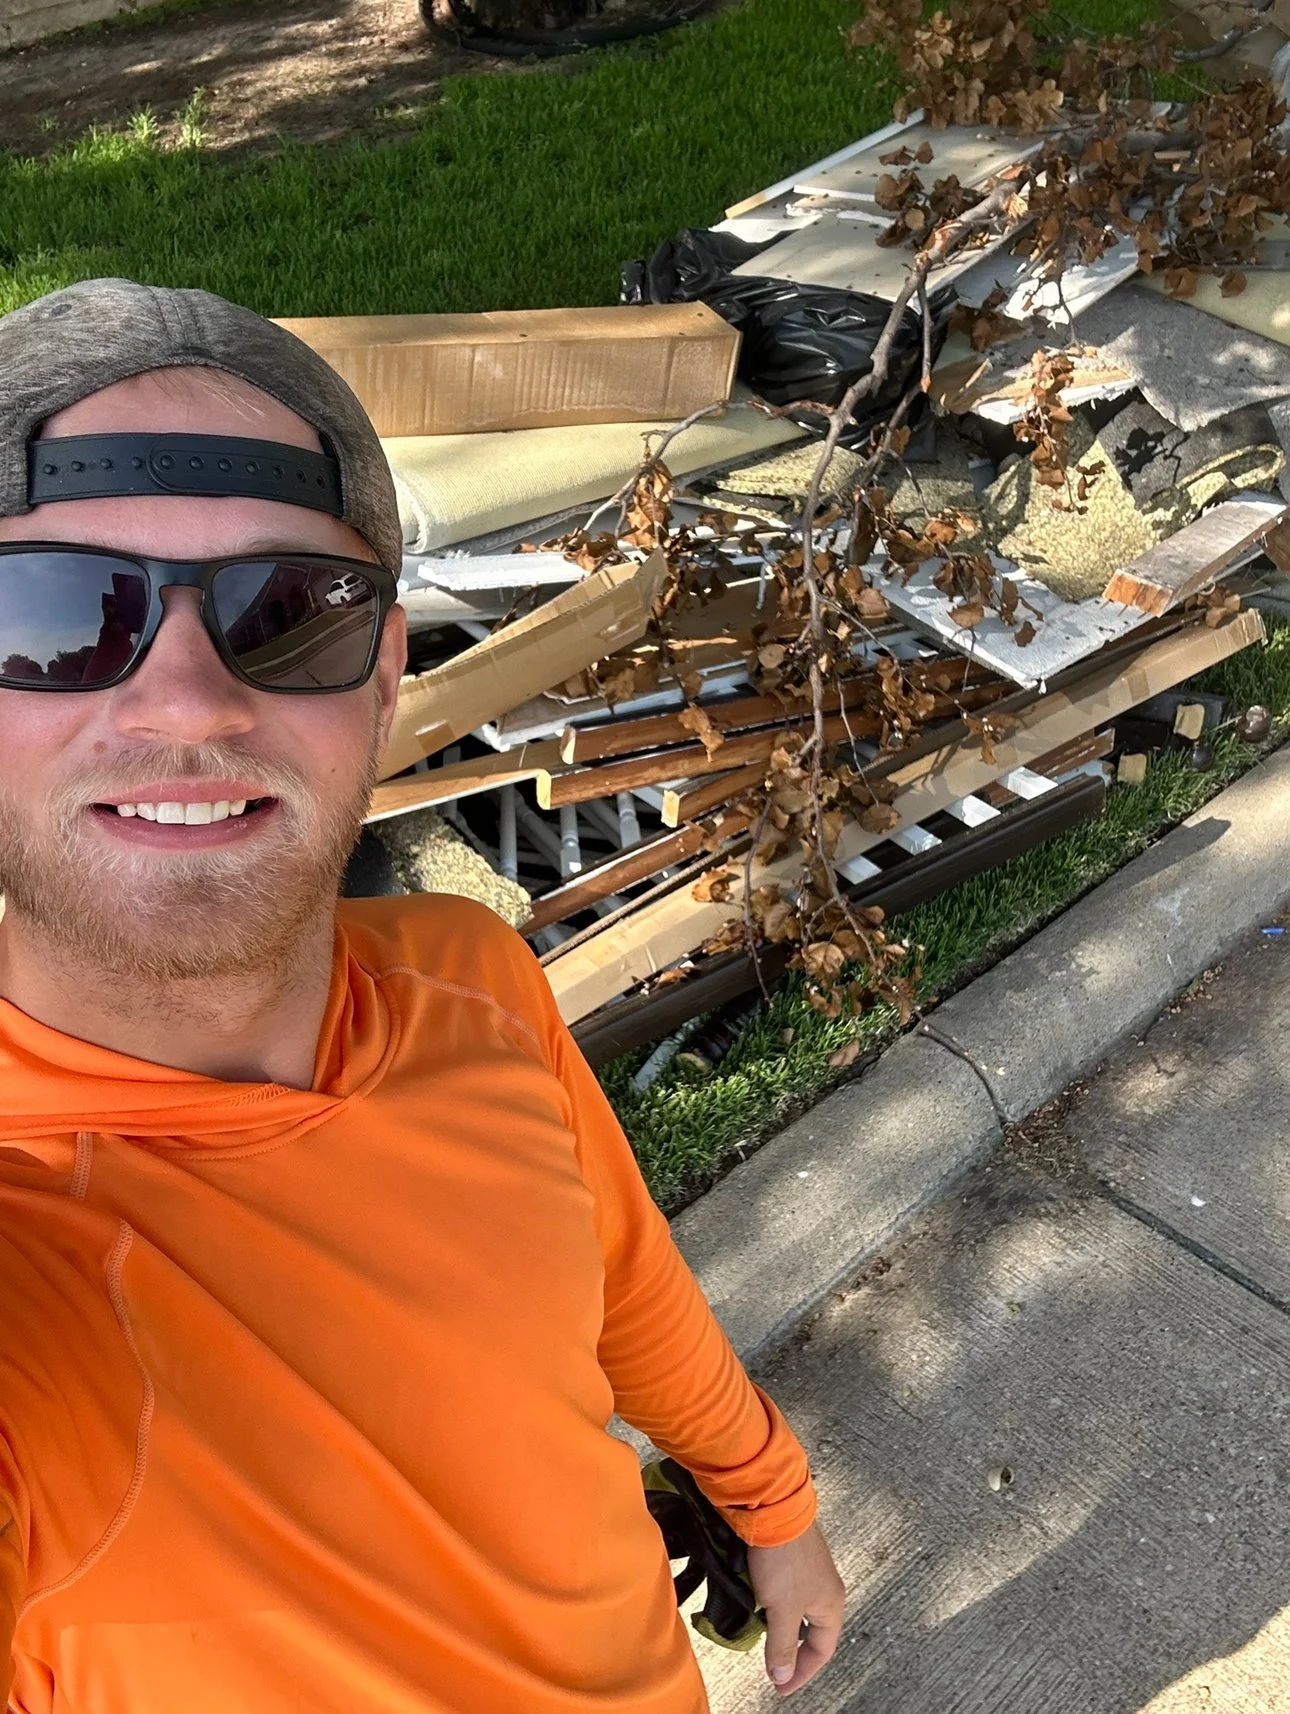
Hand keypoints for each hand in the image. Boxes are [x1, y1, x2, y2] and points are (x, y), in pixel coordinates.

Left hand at [746, 1521, 844, 1696]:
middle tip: (770, 1665)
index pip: (821, 1650)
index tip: (781, 1686)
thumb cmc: (784, 1557)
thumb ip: (782, 1646)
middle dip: (791, 1649)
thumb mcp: (781, 1611)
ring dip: (779, 1625)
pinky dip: (771, 1603)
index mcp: (830, 1604)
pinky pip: (784, 1590)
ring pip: (796, 1609)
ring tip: (760, 1633)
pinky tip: (756, 1603)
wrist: (771, 1509)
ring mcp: (808, 1570)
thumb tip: (782, 1676)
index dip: (801, 1672)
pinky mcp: (791, 1557)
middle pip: (810, 1631)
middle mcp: (824, 1587)